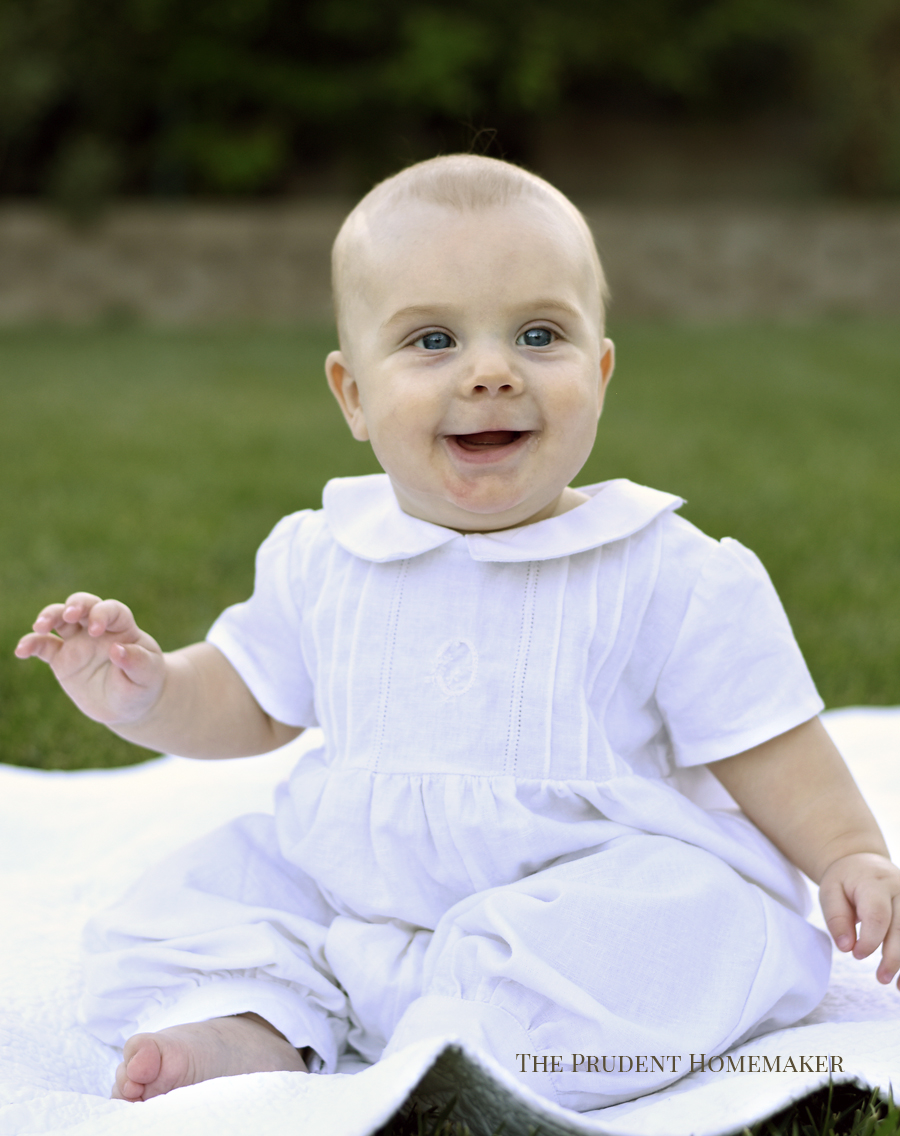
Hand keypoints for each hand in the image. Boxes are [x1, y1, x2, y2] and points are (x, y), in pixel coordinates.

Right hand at [15, 592, 165, 726]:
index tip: (95, 630)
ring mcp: (78, 642)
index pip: (111, 610)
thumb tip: (117, 649)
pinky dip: (30, 644)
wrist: (129, 704)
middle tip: (68, 615)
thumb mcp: (147, 675)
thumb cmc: (143, 684)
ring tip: (40, 626)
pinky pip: (43, 646)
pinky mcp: (62, 659)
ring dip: (49, 616)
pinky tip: (21, 651)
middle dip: (75, 604)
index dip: (102, 614)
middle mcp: (97, 629)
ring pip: (59, 619)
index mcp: (122, 628)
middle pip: (83, 604)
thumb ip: (137, 661)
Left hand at [819, 852, 899, 986]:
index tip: (857, 955)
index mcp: (875, 883)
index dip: (871, 939)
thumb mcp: (830, 892)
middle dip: (894, 957)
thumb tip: (846, 947)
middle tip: (881, 978)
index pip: (878, 914)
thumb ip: (836, 918)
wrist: (864, 863)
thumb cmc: (845, 881)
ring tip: (898, 986)